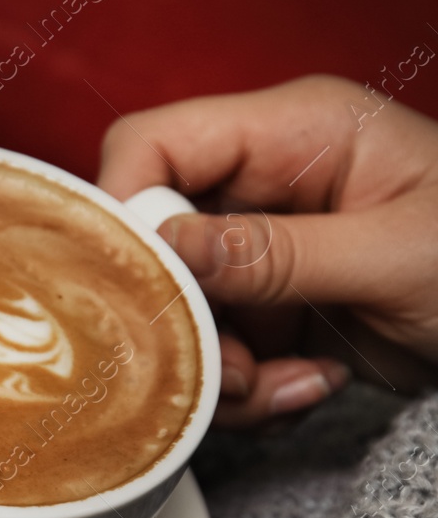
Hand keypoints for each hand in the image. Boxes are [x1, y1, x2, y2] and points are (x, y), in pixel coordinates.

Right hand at [97, 74, 437, 425]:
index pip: (155, 144)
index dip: (125, 207)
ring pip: (181, 305)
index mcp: (297, 131)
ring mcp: (269, 246)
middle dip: (182, 312)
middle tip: (225, 364)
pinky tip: (310, 384)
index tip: (139, 285)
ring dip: (218, 363)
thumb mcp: (393, 257)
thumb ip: (271, 254)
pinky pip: (219, 345)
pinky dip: (250, 385)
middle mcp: (269, 182)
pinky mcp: (275, 303)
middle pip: (157, 236)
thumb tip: (165, 249)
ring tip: (281, 384)